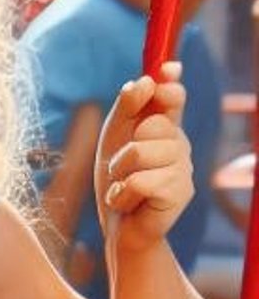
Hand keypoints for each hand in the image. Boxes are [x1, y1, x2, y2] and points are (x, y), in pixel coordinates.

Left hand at [97, 62, 191, 253]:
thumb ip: (127, 108)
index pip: (173, 98)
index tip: (166, 71)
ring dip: (119, 174)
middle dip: (123, 149)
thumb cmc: (116, 181)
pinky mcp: (181, 192)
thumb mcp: (113, 139)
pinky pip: (141, 182)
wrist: (119, 227)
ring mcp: (184, 168)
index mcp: (165, 128)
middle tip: (122, 170)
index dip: (169, 83)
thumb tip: (144, 80)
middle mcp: (179, 144)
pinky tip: (128, 203)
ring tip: (124, 188)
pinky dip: (122, 195)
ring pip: (141, 154)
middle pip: (152, 126)